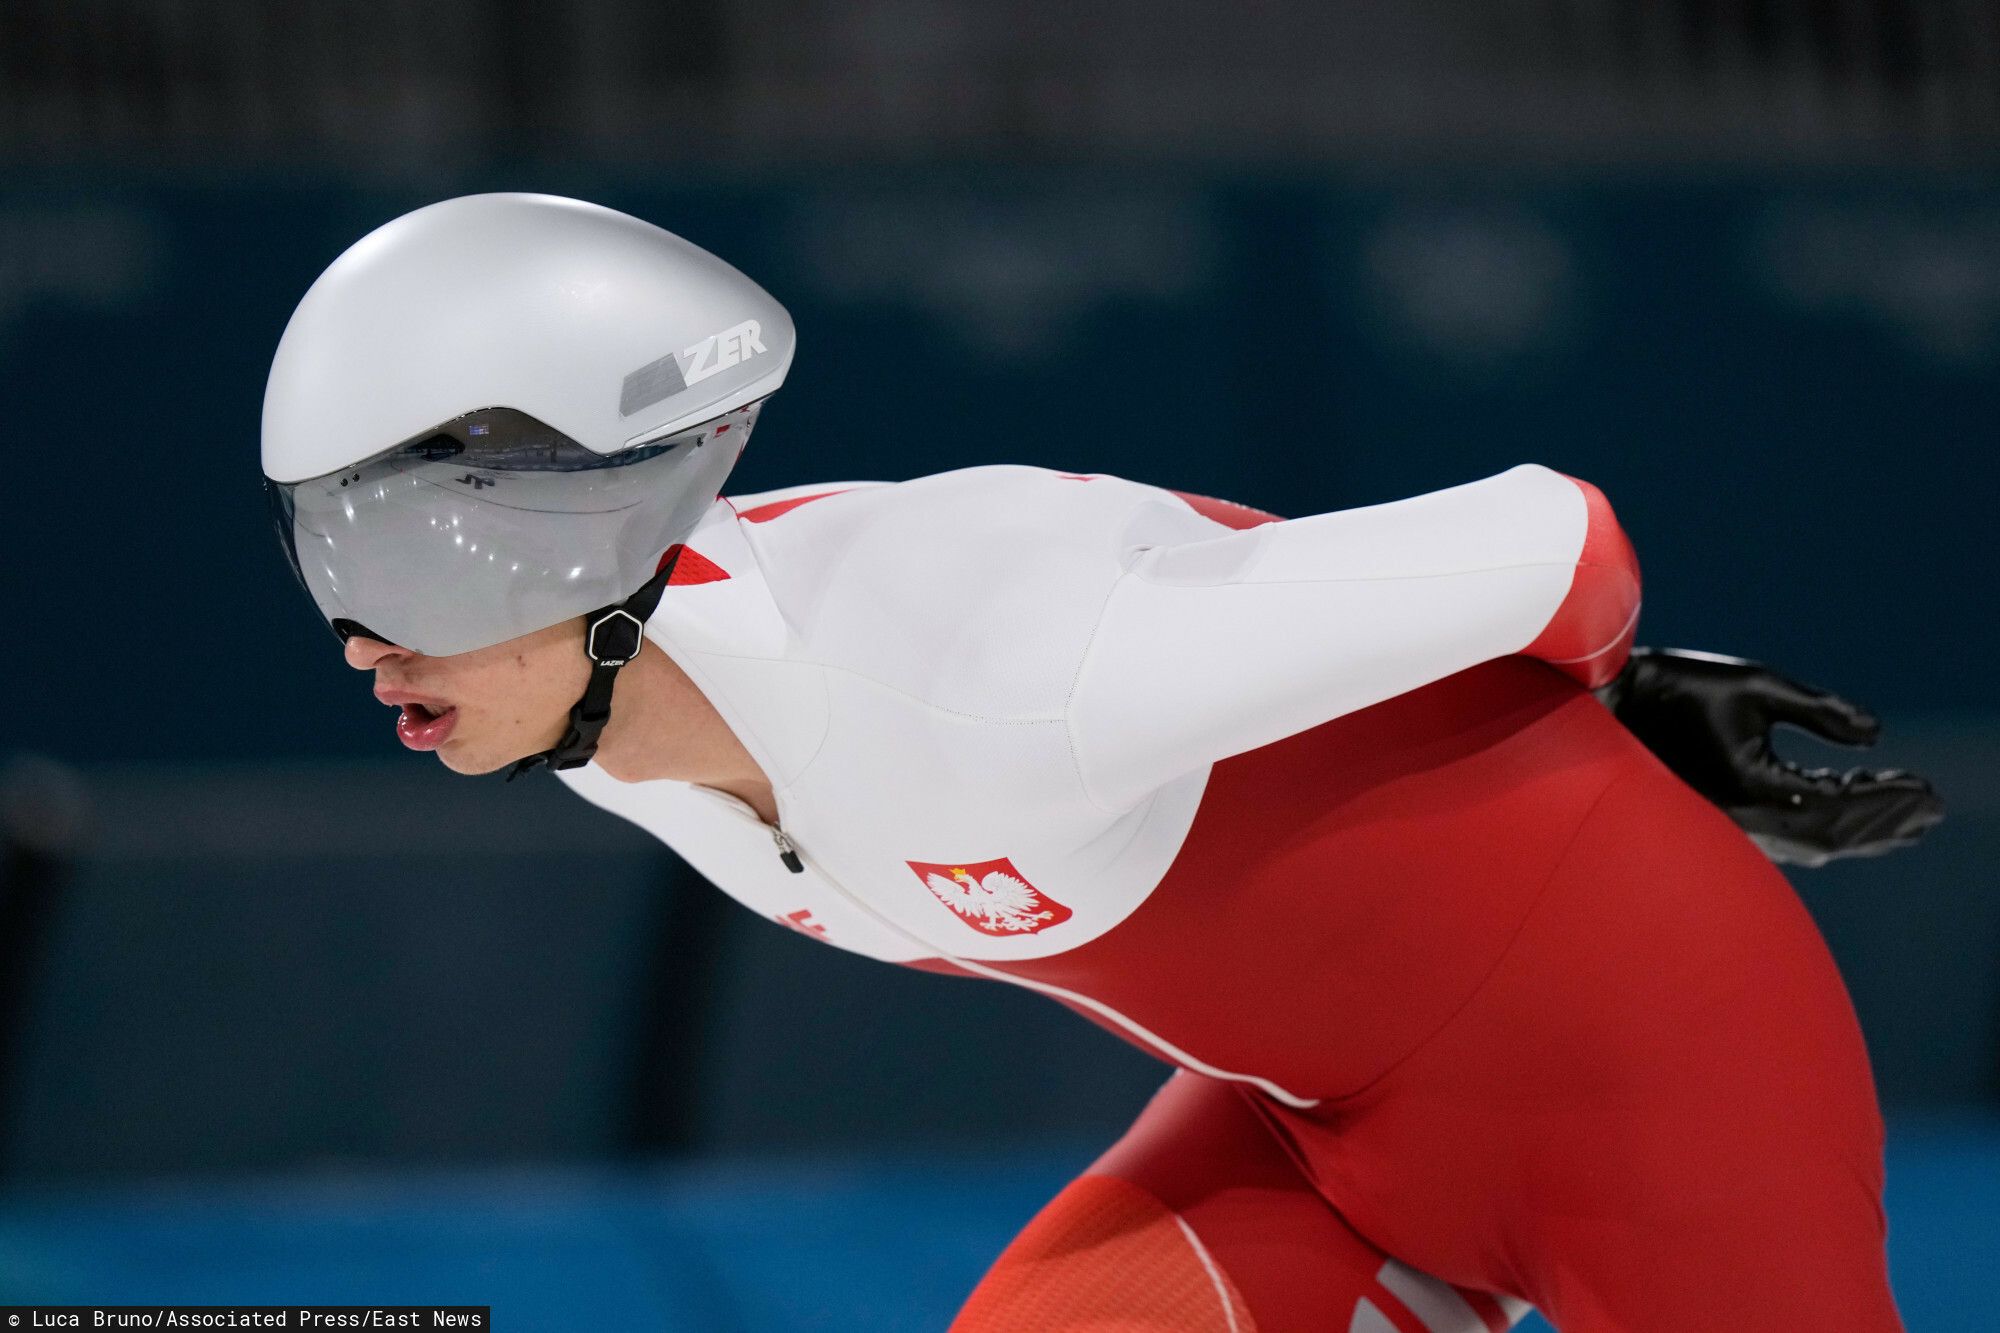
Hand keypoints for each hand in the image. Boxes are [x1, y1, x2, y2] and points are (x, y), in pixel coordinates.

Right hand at [1597, 648, 1944, 866]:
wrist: (1600, 711)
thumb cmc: (1672, 690)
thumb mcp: (1753, 685)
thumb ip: (1818, 710)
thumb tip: (1873, 734)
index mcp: (1756, 790)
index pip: (1843, 807)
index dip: (1889, 801)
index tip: (1928, 790)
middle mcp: (1745, 822)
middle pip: (1835, 836)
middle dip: (1886, 823)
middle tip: (1931, 810)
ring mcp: (1730, 828)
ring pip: (1813, 843)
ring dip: (1861, 832)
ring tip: (1903, 821)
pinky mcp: (1719, 822)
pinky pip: (1788, 837)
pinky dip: (1827, 829)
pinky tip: (1840, 818)